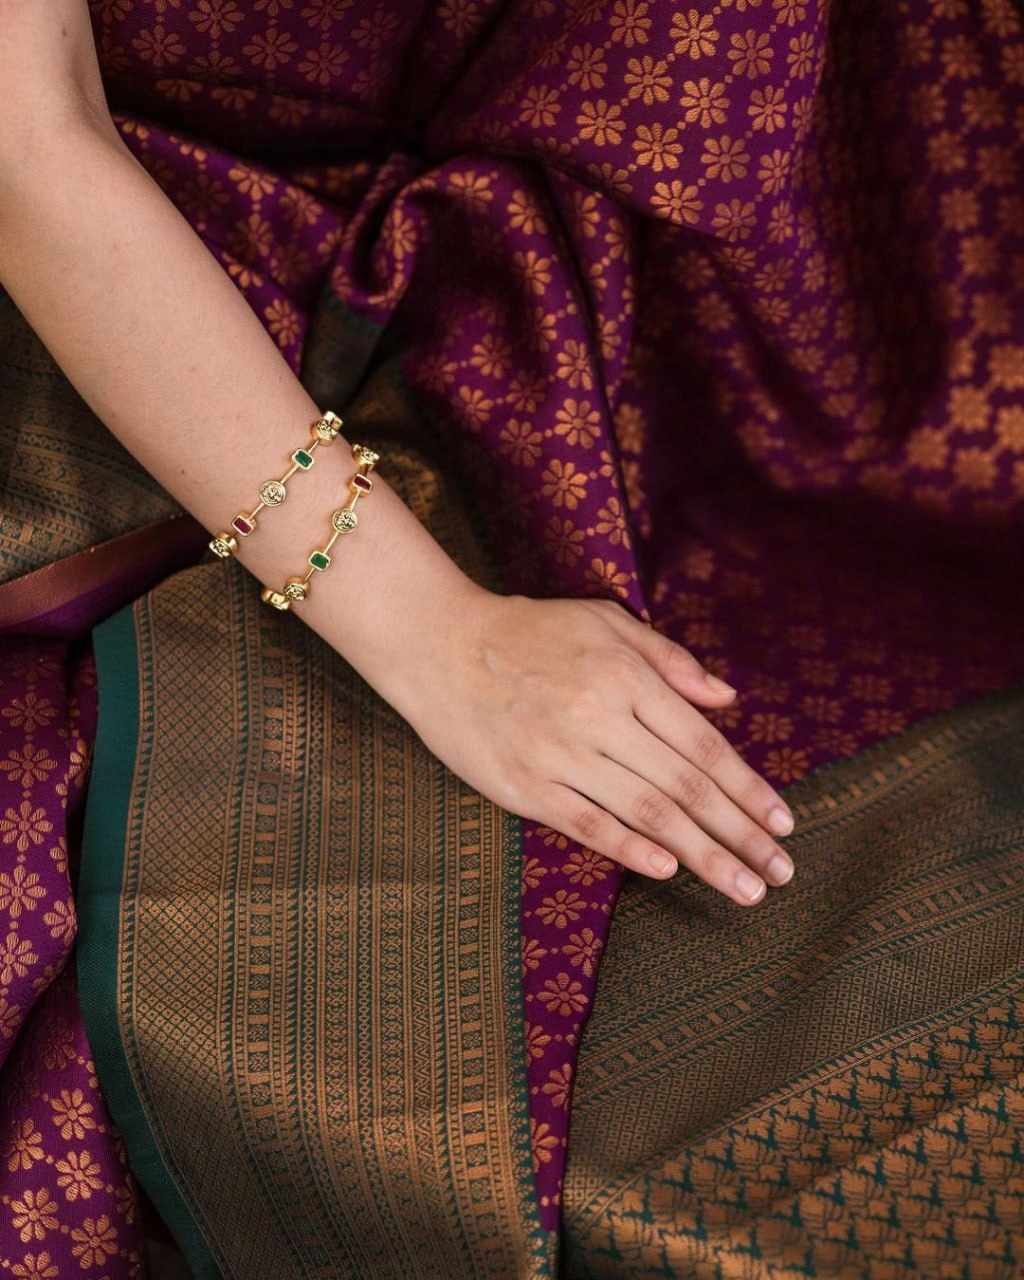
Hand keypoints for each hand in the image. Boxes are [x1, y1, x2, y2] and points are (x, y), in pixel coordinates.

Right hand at [399, 589, 795, 904]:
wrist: (439, 645)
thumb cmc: (530, 631)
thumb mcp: (606, 623)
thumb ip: (669, 659)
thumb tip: (726, 698)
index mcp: (625, 676)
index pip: (702, 744)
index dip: (747, 788)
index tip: (782, 822)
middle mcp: (598, 717)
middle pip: (685, 786)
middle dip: (740, 834)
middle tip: (780, 873)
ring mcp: (560, 755)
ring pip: (647, 812)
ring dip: (702, 855)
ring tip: (743, 888)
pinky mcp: (524, 785)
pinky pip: (586, 824)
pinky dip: (630, 848)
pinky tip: (668, 869)